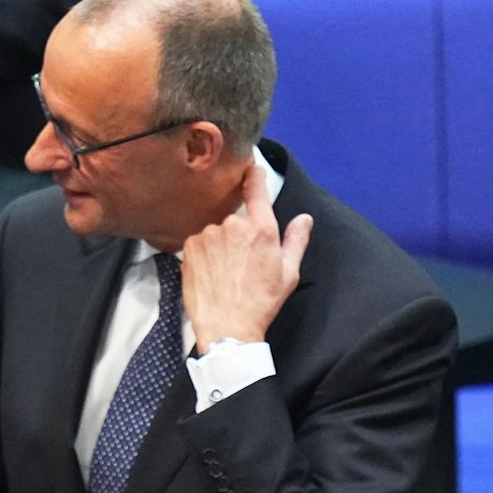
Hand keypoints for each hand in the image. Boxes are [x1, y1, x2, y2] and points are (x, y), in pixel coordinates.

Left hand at [182, 161, 312, 353]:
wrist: (228, 327)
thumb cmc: (262, 302)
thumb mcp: (288, 272)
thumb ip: (296, 240)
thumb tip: (303, 218)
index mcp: (261, 229)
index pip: (256, 189)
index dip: (254, 175)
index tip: (251, 165)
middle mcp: (233, 226)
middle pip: (235, 218)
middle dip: (238, 234)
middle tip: (242, 262)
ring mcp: (208, 236)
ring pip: (215, 233)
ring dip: (219, 245)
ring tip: (225, 272)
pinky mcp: (188, 248)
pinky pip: (198, 243)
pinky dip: (203, 254)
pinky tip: (210, 274)